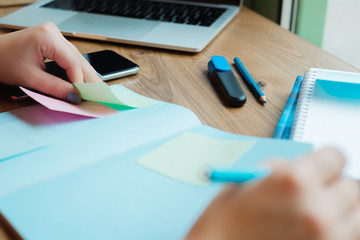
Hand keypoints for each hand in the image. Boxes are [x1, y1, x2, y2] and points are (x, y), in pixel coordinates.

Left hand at [0, 22, 100, 102]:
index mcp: (47, 37)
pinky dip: (77, 69)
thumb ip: (55, 88)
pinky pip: (71, 56)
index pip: (72, 61)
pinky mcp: (54, 40)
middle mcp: (54, 32)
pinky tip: (85, 79)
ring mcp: (55, 34)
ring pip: (77, 57)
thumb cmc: (5, 61)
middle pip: (78, 58)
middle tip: (99, 94)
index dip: (80, 80)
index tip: (84, 96)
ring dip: (85, 74)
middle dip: (88, 78)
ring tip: (95, 90)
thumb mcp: (31, 78)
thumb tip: (75, 96)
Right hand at [186, 148, 359, 239]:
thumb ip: (276, 169)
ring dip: (341, 212)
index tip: (322, 167)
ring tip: (315, 216)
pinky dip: (337, 232)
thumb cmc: (221, 227)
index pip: (336, 156)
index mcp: (294, 180)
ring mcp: (327, 238)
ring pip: (357, 215)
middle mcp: (318, 209)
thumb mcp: (242, 184)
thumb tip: (296, 166)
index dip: (326, 160)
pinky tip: (314, 232)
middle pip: (351, 186)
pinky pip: (349, 237)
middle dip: (332, 186)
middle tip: (314, 194)